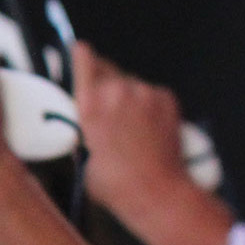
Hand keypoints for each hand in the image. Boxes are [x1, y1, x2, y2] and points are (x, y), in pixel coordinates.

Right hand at [72, 40, 191, 211]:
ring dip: (127, 97)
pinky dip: (148, 105)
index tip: (79, 52)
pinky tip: (147, 129)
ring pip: (130, 83)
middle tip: (106, 108)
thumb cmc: (118, 184)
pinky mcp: (165, 97)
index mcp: (89, 103)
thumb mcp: (84, 157)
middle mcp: (116, 90)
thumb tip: (87, 124)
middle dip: (103, 83)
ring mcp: (144, 91)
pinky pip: (150, 93)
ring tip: (130, 127)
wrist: (158, 192)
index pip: (83, 57)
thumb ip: (83, 129)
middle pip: (106, 68)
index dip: (81, 55)